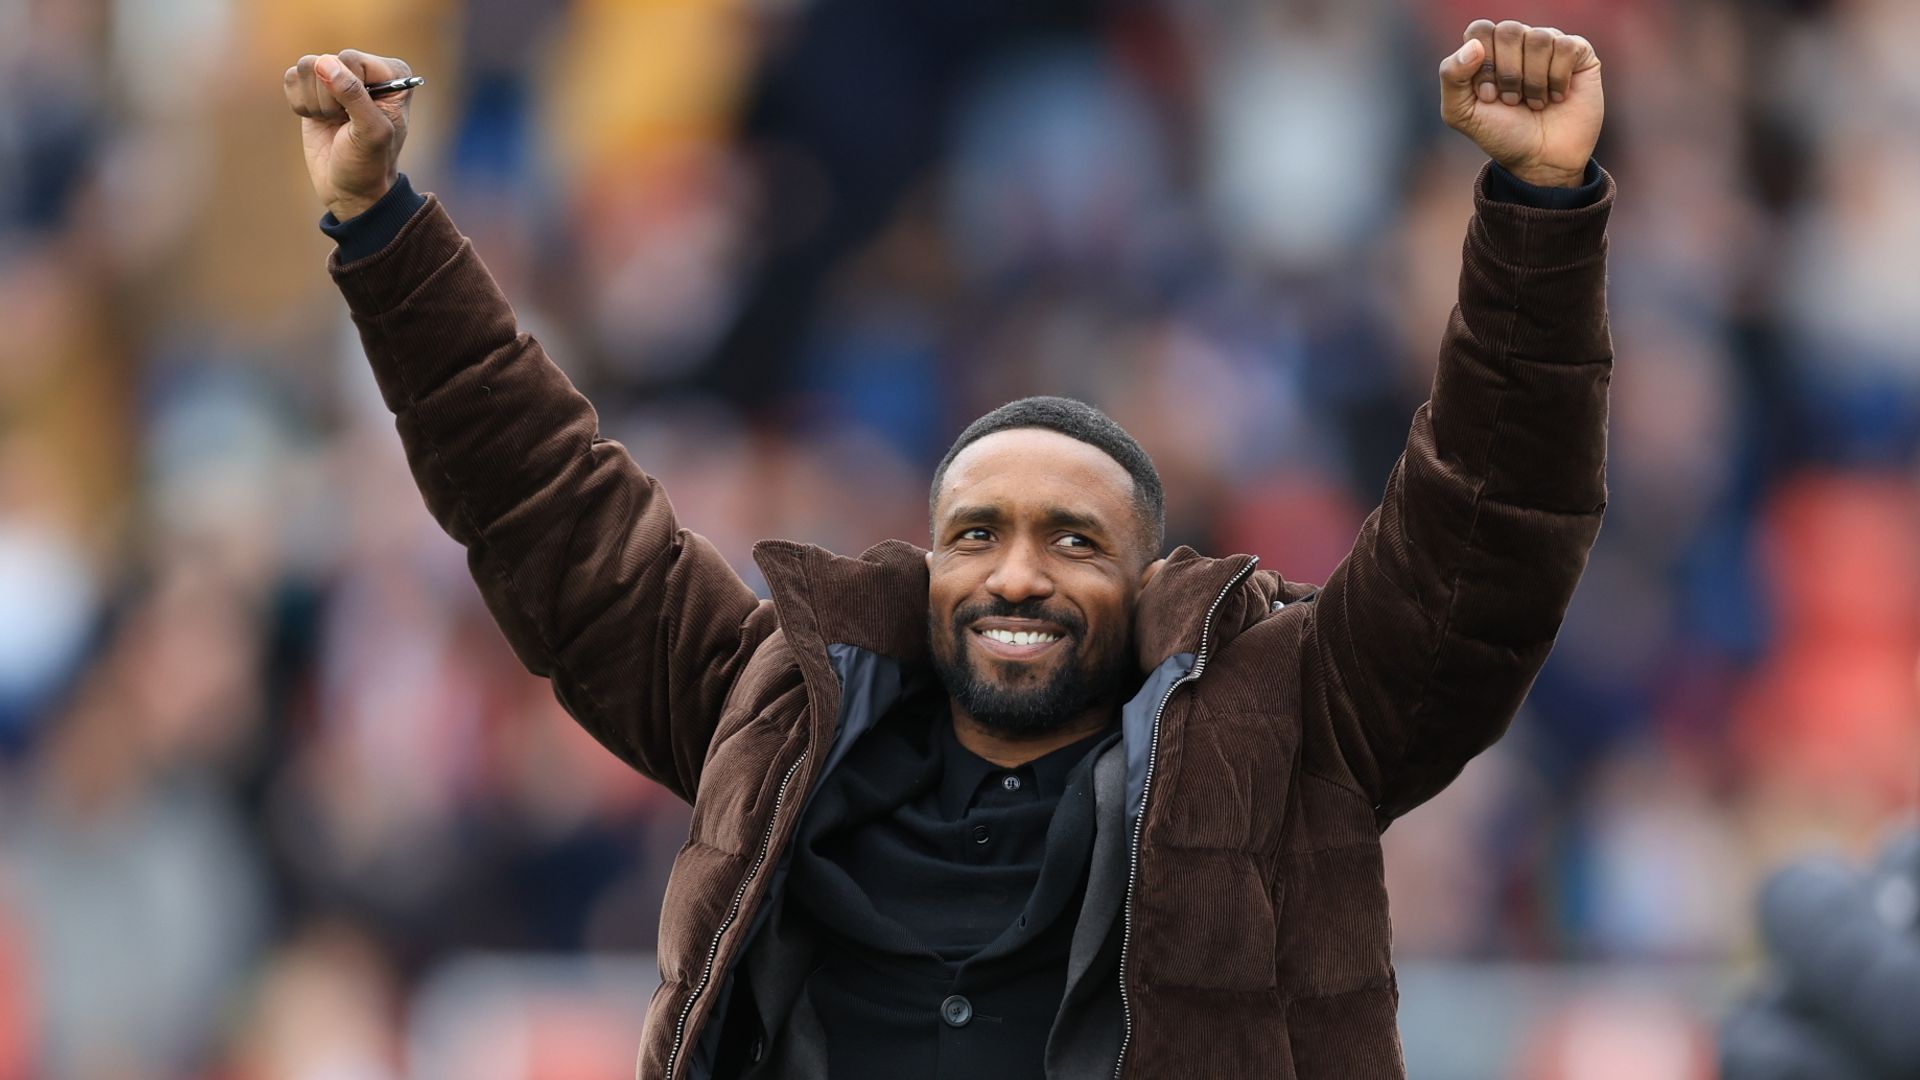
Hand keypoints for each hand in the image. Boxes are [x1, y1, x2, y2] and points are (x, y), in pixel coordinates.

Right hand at [283, 50, 413, 220]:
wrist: (350, 189)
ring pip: (305, 67)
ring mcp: (338, 76)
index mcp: (392, 74)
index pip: (350, 59)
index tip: (358, 117)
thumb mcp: (371, 133)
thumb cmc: (369, 164)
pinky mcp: (312, 87)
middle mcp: (365, 69)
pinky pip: (291, 78)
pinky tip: (318, 120)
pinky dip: (300, 104)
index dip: (346, 90)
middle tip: (344, 123)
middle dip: (328, 99)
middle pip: (325, 61)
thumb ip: (353, 95)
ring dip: (314, 103)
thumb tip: (324, 63)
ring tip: (333, 122)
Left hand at [1439, 21, 1602, 188]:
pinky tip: (1557, 97)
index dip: (1483, 64)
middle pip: (1509, 31)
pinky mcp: (1579, 54)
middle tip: (1512, 101)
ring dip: (1533, 81)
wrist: (1540, 160)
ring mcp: (1550, 45)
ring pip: (1539, 38)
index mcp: (1488, 49)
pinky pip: (1567, 46)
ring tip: (1534, 103)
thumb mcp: (1461, 113)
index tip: (1488, 97)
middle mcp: (1519, 42)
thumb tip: (1474, 45)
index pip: (1480, 30)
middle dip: (1508, 73)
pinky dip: (1558, 78)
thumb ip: (1451, 76)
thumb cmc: (1500, 134)